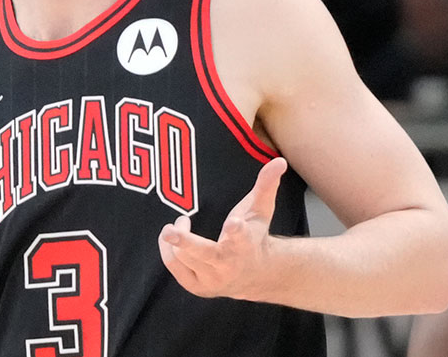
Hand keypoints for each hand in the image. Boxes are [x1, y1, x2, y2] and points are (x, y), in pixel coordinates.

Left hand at [158, 157, 286, 300]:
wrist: (256, 275)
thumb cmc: (255, 235)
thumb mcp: (261, 210)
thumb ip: (266, 184)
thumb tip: (279, 160)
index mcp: (246, 244)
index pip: (241, 236)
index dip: (237, 230)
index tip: (233, 223)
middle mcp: (229, 265)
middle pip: (204, 253)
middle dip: (186, 242)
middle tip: (170, 229)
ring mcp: (212, 280)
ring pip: (183, 256)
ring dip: (176, 236)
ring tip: (181, 223)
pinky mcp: (198, 287)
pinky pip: (174, 266)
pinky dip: (168, 249)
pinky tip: (169, 239)